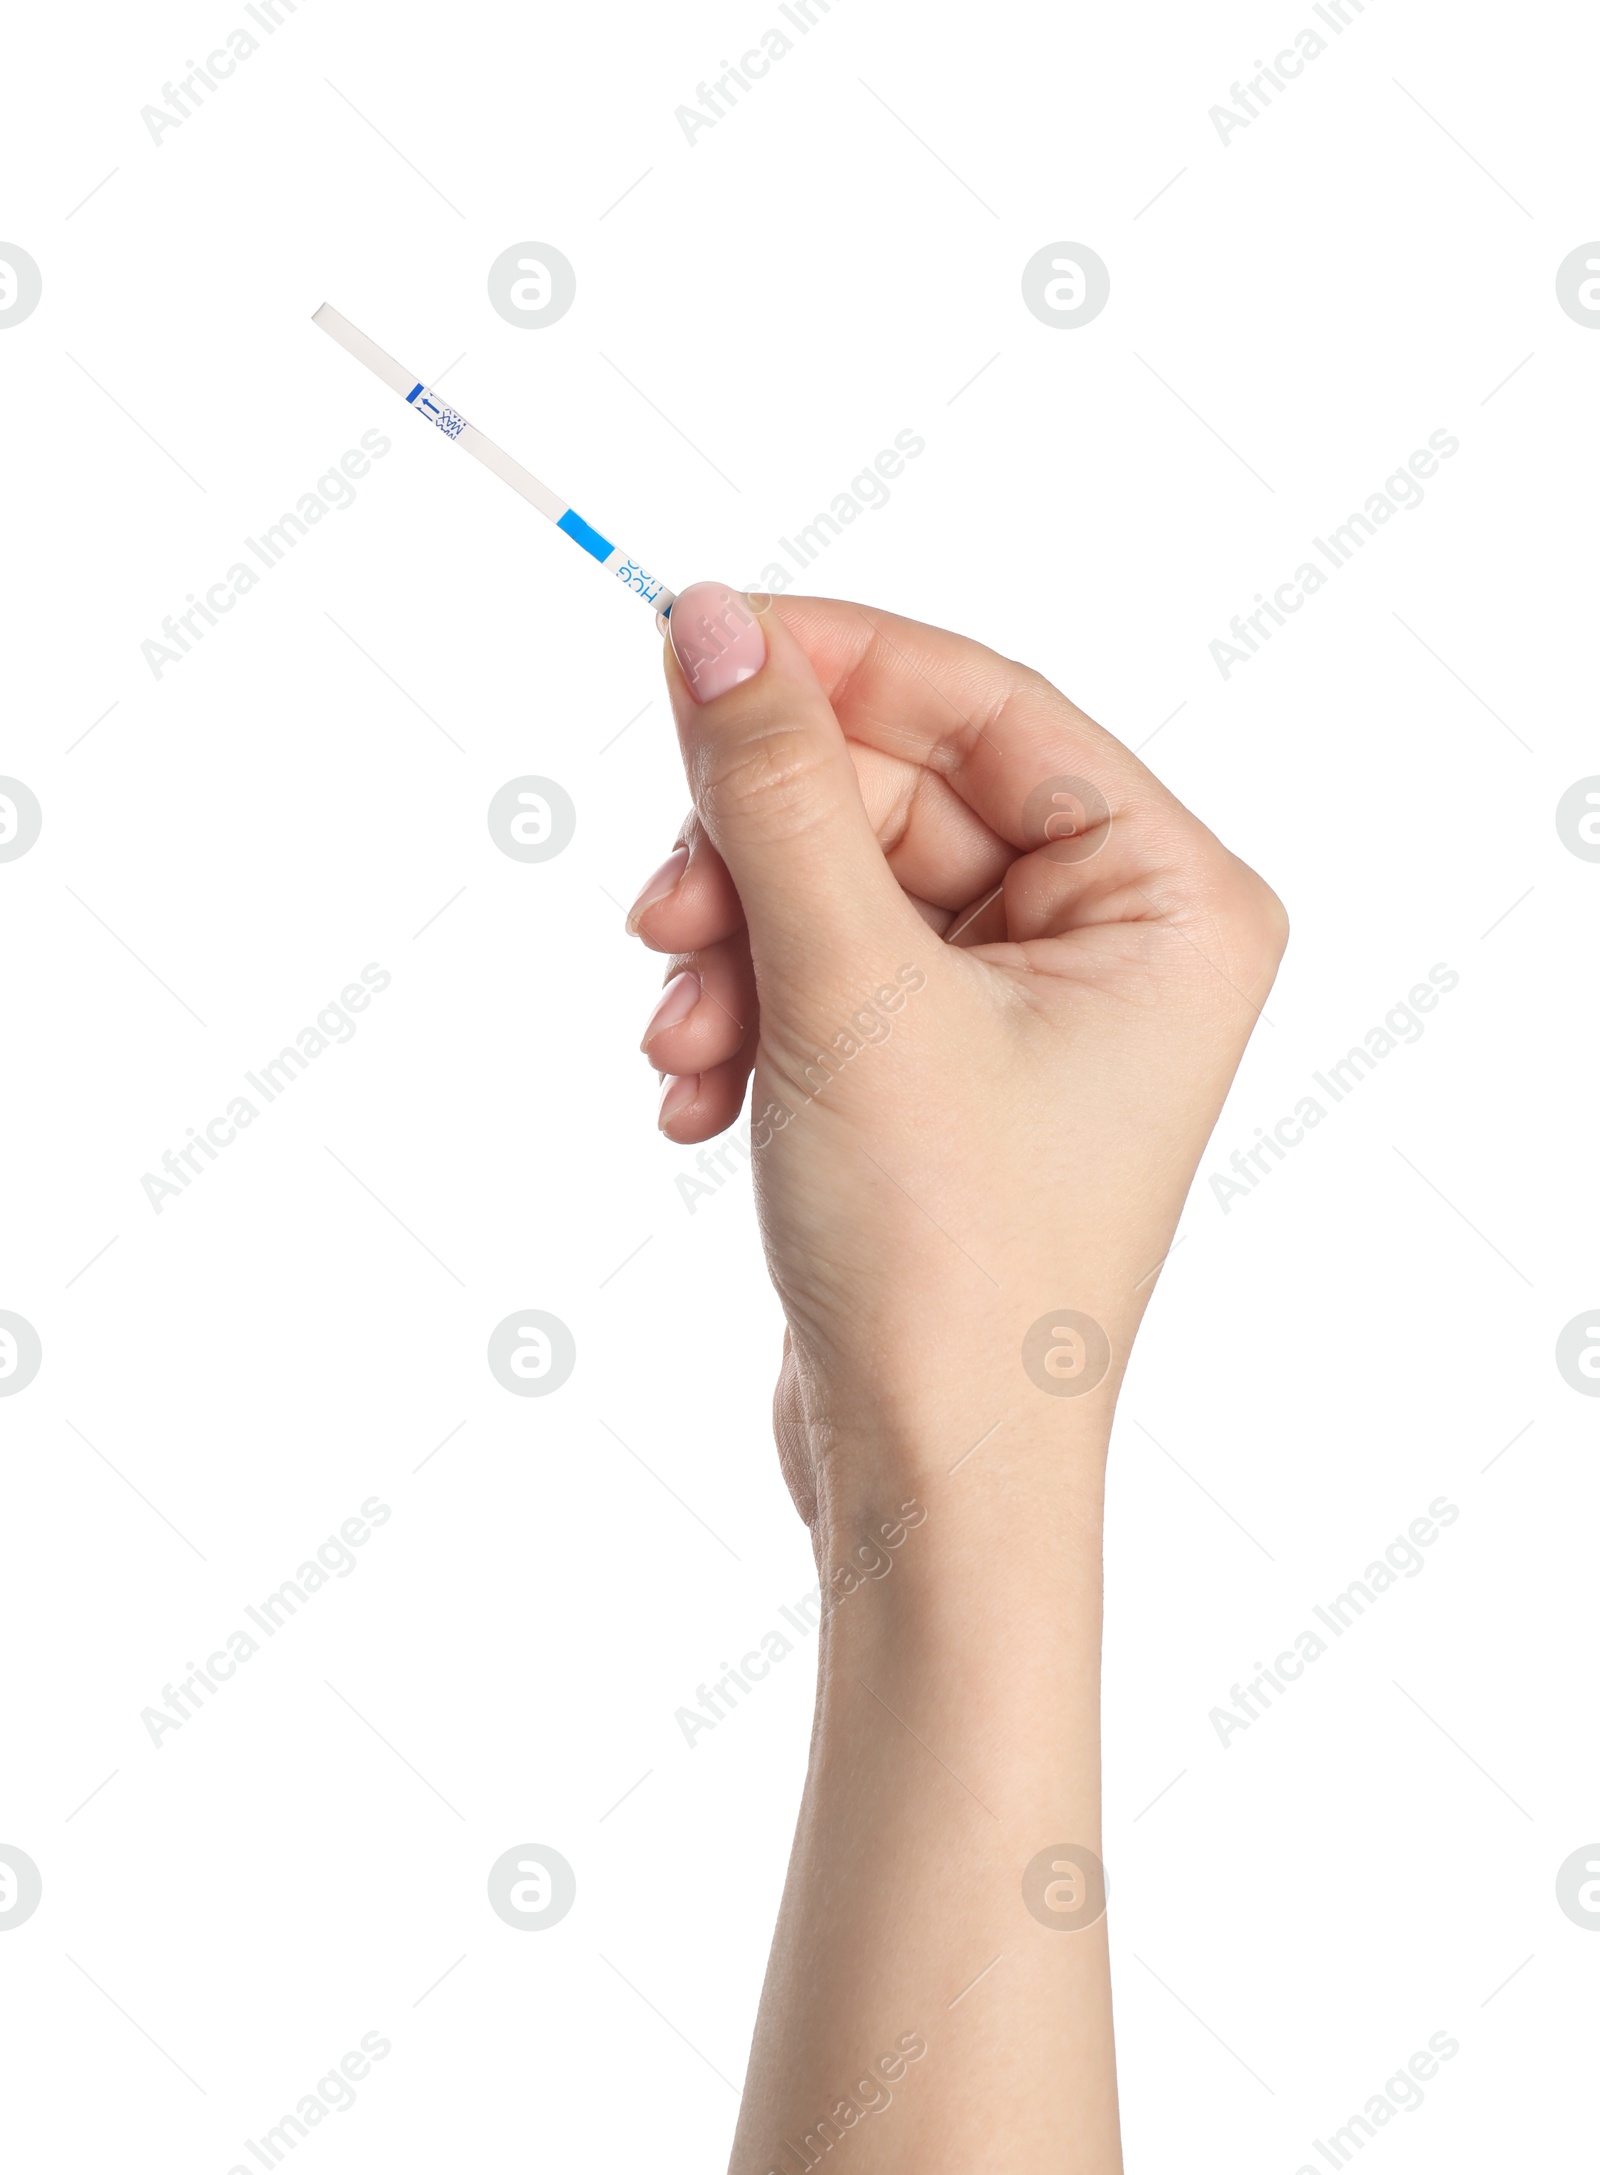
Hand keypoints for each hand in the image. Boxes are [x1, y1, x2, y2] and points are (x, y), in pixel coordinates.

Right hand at [629, 582, 1286, 1523]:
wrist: (931, 1483)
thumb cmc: (949, 1259)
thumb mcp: (849, 991)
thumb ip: (777, 788)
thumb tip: (713, 620)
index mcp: (1170, 896)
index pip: (986, 703)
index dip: (832, 664)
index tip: (691, 640)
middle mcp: (1117, 942)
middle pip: (896, 799)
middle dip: (757, 857)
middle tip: (657, 917)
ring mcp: (1029, 1013)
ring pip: (840, 889)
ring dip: (736, 950)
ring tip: (681, 1043)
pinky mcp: (945, 1075)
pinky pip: (828, 977)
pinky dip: (750, 1017)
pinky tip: (701, 1102)